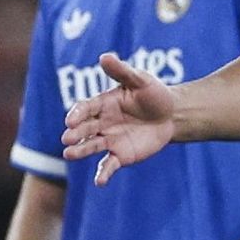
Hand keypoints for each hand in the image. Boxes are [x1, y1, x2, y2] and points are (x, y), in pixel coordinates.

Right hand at [62, 53, 175, 184]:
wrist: (172, 115)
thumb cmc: (154, 94)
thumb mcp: (140, 80)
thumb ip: (122, 72)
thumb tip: (105, 56)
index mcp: (102, 104)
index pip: (84, 109)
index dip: (77, 114)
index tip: (71, 120)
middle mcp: (101, 123)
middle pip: (84, 129)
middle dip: (75, 133)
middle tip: (67, 138)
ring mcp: (109, 140)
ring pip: (91, 146)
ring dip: (80, 151)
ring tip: (69, 154)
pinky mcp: (120, 155)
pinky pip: (108, 165)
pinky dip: (103, 174)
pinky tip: (99, 182)